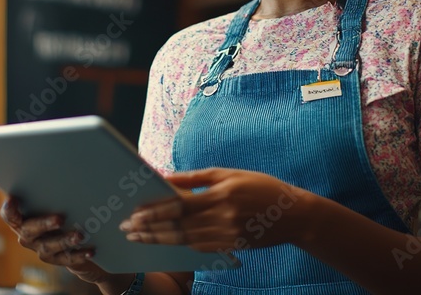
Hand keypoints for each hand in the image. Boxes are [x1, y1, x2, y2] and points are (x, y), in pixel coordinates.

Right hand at [0, 197, 107, 283]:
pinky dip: (79, 255)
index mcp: (23, 220)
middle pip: (29, 231)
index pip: (9, 216)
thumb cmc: (60, 209)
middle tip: (59, 219)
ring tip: (79, 235)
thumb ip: (51, 192)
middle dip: (44, 224)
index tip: (13, 200)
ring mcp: (42, 249)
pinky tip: (90, 250)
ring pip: (49, 246)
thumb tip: (65, 171)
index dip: (9, 210)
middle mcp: (29, 236)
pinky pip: (67, 259)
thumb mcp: (53, 200)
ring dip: (64, 241)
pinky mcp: (58, 259)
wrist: (74, 236)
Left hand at [119, 168, 306, 252]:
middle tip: (127, 228)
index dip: (154, 210)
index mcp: (220, 195)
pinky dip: (181, 245)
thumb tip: (166, 176)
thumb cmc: (261, 187)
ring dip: (159, 239)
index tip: (134, 213)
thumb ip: (197, 177)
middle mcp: (222, 217)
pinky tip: (165, 242)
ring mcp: (227, 235)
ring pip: (185, 240)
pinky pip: (200, 247)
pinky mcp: (231, 246)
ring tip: (139, 238)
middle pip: (178, 226)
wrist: (293, 214)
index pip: (179, 204)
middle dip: (150, 228)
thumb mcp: (230, 174)